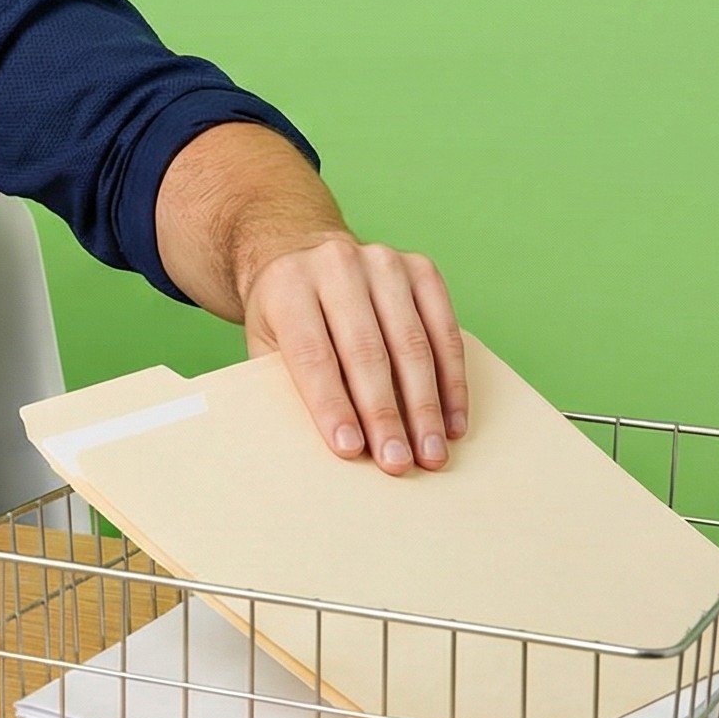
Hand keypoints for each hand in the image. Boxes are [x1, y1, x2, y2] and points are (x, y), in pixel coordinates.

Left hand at [239, 236, 467, 473]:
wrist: (301, 254)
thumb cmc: (284, 317)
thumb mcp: (267, 342)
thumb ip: (289, 381)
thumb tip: (335, 444)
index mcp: (287, 285)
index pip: (312, 353)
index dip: (332, 404)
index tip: (350, 450)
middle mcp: (336, 266)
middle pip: (366, 352)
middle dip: (384, 415)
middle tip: (398, 463)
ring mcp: (383, 263)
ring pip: (412, 344)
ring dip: (425, 406)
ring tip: (431, 454)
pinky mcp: (421, 269)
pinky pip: (445, 331)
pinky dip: (451, 382)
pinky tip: (452, 422)